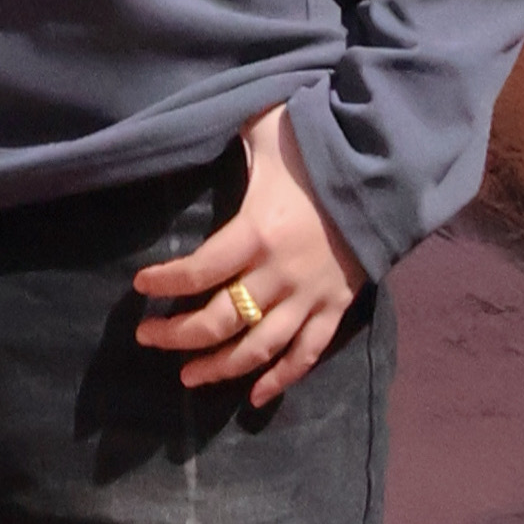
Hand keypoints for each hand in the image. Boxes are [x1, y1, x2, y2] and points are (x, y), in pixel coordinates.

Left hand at [134, 105, 367, 409]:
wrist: (383, 170)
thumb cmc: (317, 148)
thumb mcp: (266, 131)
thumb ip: (230, 135)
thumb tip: (194, 126)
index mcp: (257, 231)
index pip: (199, 270)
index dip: (164, 281)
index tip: (140, 286)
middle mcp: (280, 273)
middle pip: (221, 320)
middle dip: (178, 335)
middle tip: (150, 337)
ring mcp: (310, 296)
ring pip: (258, 348)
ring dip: (219, 367)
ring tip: (187, 375)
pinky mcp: (335, 308)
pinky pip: (306, 355)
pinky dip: (280, 379)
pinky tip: (254, 397)